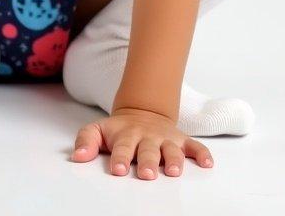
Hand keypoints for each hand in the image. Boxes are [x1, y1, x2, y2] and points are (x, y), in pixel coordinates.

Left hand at [70, 107, 213, 178]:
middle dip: (148, 162)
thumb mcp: (98, 129)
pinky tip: (207, 164)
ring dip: (173, 160)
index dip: (120, 158)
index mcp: (126, 135)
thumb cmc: (119, 130)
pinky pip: (194, 146)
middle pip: (148, 150)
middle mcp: (147, 137)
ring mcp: (165, 139)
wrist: (142, 111)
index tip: (118, 170)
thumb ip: (85, 140)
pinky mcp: (181, 140)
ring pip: (171, 150)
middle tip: (147, 174)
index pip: (122, 148)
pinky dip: (202, 154)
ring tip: (173, 171)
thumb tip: (76, 156)